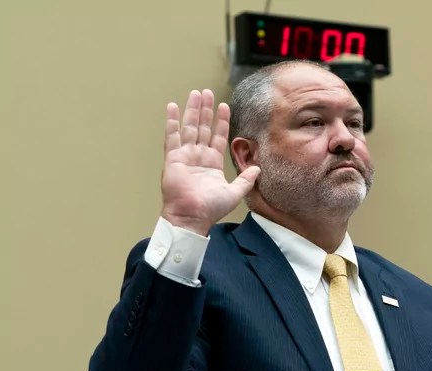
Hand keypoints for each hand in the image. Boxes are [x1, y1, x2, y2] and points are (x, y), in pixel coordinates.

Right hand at [160, 89, 260, 235]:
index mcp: (212, 163)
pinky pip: (172, 136)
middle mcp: (198, 156)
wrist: (192, 217)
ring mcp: (185, 156)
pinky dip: (172, 121)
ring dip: (193, 110)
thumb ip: (246, 179)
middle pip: (203, 127)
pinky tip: (173, 107)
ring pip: (190, 127)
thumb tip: (259, 169)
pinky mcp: (173, 158)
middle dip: (206, 110)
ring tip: (196, 93)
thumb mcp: (235, 192)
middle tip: (207, 92)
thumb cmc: (211, 208)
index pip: (218, 137)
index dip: (222, 121)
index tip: (224, 106)